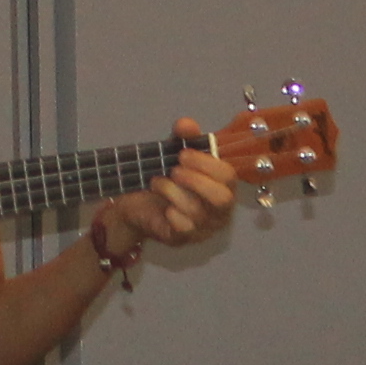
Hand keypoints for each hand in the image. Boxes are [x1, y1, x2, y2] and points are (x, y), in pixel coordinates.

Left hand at [87, 124, 236, 265]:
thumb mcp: (174, 153)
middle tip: (174, 170)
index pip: (229, 176)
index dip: (207, 163)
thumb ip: (183, 137)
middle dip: (196, 180)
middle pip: (222, 198)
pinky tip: (163, 206)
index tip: (183, 153)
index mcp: (223, 186)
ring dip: (173, 191)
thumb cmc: (166, 178)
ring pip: (197, 211)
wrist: (137, 203)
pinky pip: (183, 228)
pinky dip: (171, 213)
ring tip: (158, 183)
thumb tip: (186, 124)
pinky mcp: (183, 239)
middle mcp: (219, 210)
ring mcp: (203, 228)